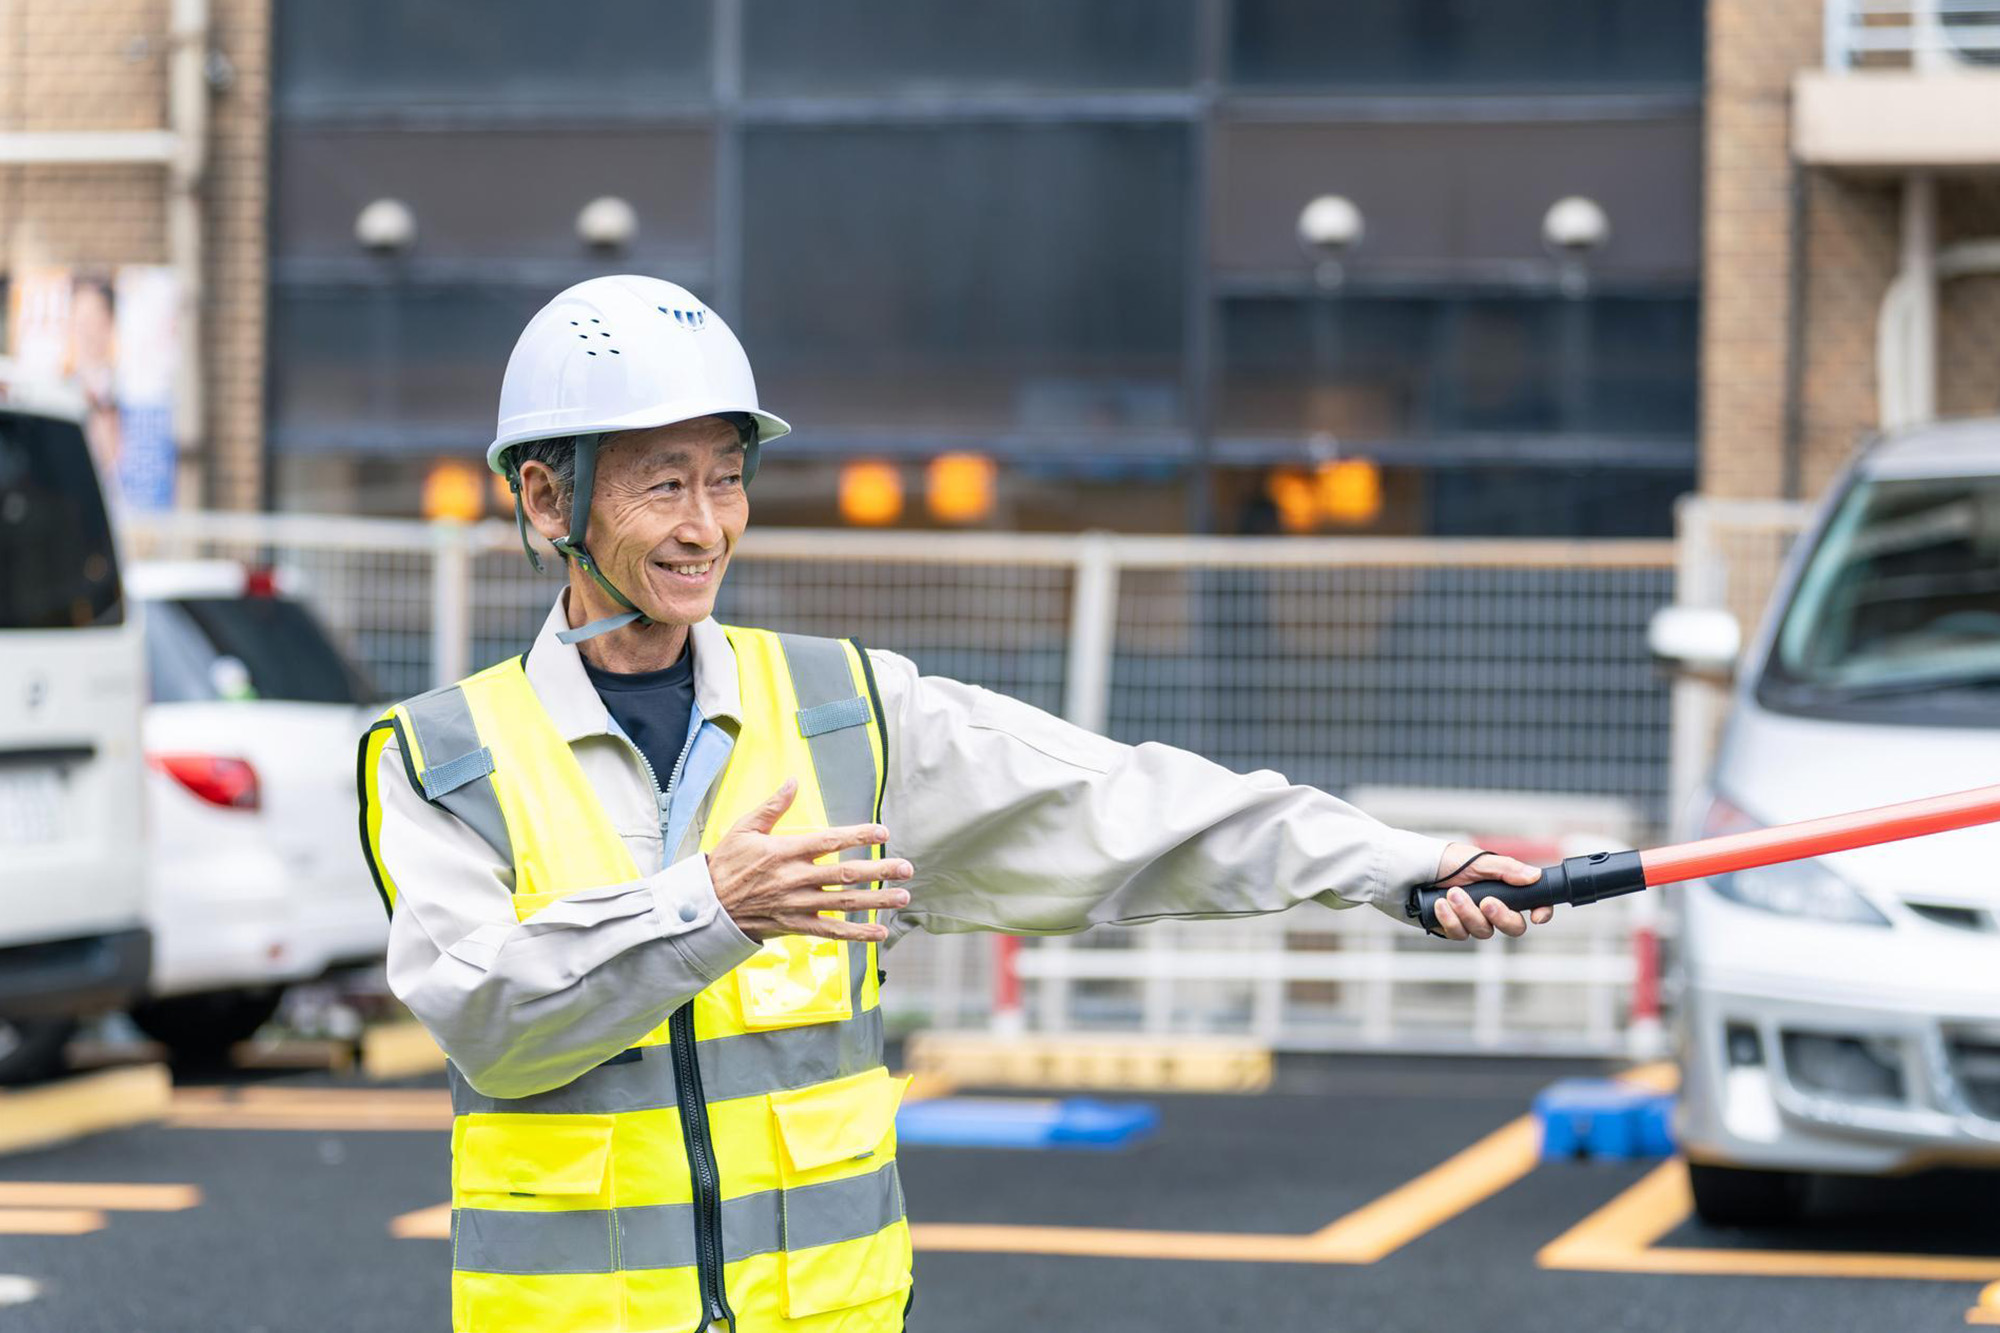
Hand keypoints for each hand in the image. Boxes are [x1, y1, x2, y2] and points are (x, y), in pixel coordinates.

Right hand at [705, 778, 913, 943]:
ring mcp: (797, 904)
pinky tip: (879, 933)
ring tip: (903, 897)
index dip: (858, 835)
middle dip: (879, 870)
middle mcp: (795, 879)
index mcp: (785, 852)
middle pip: (846, 874)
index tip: (882, 832)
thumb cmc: (725, 864)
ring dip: (876, 901)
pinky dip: (856, 934)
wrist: (707, 907)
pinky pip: (830, 931)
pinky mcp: (795, 925)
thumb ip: (772, 807)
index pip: (829, 841)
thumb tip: (792, 781)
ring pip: (844, 903)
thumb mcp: (744, 829)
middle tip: (906, 868)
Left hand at [1430, 841, 1553, 940]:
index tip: (1536, 916)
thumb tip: (1534, 875)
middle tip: (1486, 902)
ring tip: (1453, 893)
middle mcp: (1493, 908)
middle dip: (1501, 916)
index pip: (1533, 904)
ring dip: (1468, 912)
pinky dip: (1450, 919)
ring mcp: (1474, 921)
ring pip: (1484, 931)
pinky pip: (1460, 934)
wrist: (1415, 868)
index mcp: (1505, 889)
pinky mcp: (1455, 929)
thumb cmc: (1449, 861)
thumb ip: (1506, 869)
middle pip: (1513, 927)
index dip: (1541, 912)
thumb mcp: (1479, 860)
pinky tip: (1441, 904)